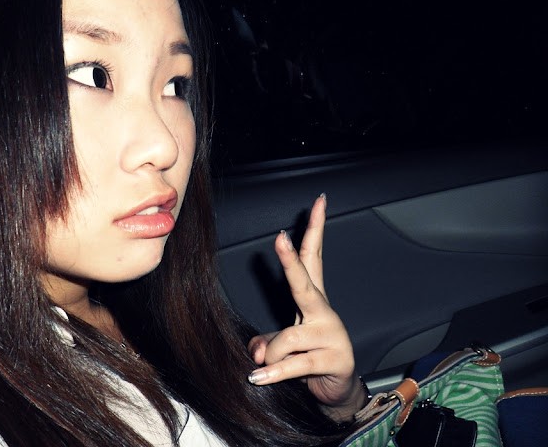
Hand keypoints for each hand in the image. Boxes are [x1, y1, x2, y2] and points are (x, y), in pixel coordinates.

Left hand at [247, 194, 365, 418]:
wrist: (338, 392)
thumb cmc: (310, 359)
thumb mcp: (282, 346)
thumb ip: (266, 342)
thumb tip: (257, 354)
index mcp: (313, 300)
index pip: (314, 258)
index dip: (314, 229)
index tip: (318, 202)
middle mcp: (324, 312)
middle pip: (305, 282)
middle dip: (291, 260)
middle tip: (279, 240)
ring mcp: (331, 335)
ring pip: (287, 338)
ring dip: (270, 355)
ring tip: (265, 368)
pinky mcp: (334, 359)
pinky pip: (292, 364)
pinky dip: (272, 373)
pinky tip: (260, 377)